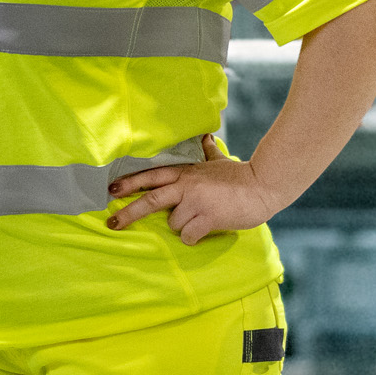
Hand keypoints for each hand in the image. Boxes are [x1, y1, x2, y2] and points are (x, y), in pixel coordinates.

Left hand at [105, 136, 280, 244]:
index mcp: (186, 173)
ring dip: (182, 227)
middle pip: (150, 199)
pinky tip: (203, 232)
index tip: (111, 189)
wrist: (264, 185)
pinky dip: (192, 237)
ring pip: (173, 223)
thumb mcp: (219, 161)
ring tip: (199, 221)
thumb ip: (208, 152)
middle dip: (129, 213)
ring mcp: (197, 202)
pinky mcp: (208, 217)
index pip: (151, 176)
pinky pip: (188, 235)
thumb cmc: (240, 176)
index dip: (130, 182)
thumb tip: (206, 137)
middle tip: (112, 223)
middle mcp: (187, 186)